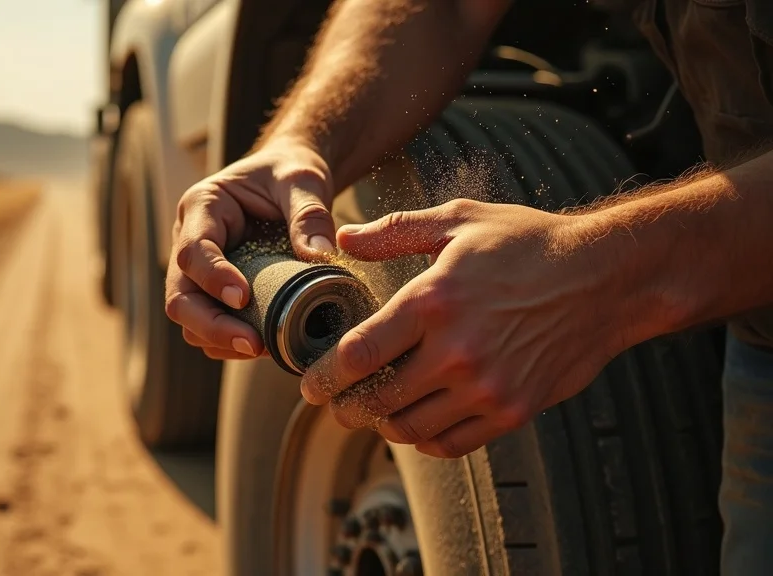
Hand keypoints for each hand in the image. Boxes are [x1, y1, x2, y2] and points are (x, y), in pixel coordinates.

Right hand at [165, 140, 336, 359]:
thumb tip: (320, 256)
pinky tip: (262, 346)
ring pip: (189, 317)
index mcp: (203, 206)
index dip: (213, 278)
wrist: (288, 180)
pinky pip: (208, 326)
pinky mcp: (211, 292)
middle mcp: (189, 240)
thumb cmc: (289, 174)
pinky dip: (229, 342)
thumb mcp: (303, 181)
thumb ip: (310, 214)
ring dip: (220, 338)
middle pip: (180, 295)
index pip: (193, 250)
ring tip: (262, 348)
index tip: (242, 298)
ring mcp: (197, 271)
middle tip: (253, 343)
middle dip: (212, 324)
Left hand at [300, 198, 631, 457]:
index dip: (323, 376)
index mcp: (433, 302)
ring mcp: (486, 387)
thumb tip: (342, 240)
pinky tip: (417, 423)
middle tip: (334, 403)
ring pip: (410, 428)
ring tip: (373, 412)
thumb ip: (394, 232)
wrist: (606, 278)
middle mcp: (456, 352)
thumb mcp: (459, 222)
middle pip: (376, 401)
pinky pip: (452, 444)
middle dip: (344, 408)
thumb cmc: (529, 244)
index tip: (309, 384)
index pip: (358, 355)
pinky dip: (425, 440)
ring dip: (382, 425)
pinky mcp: (513, 411)